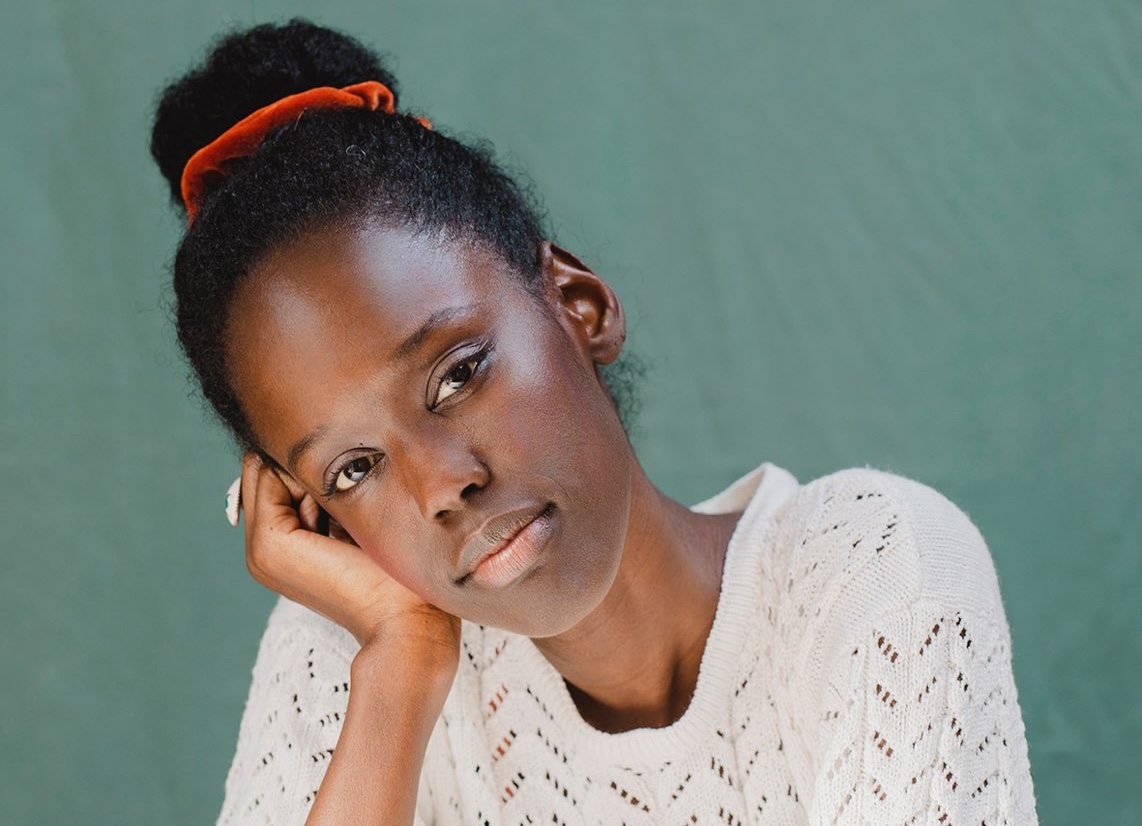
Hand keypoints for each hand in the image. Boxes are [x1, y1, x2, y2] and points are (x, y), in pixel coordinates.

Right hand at [239, 453, 459, 673]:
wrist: (408, 621)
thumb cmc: (401, 574)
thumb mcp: (362, 520)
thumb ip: (333, 490)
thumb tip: (325, 445)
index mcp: (284, 544)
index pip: (280, 473)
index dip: (313, 465)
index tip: (356, 484)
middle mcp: (263, 547)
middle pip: (271, 466)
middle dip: (308, 468)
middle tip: (352, 506)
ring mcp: (261, 548)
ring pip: (271, 467)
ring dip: (313, 478)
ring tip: (348, 521)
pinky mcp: (270, 544)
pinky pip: (275, 477)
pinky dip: (312, 484)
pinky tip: (341, 522)